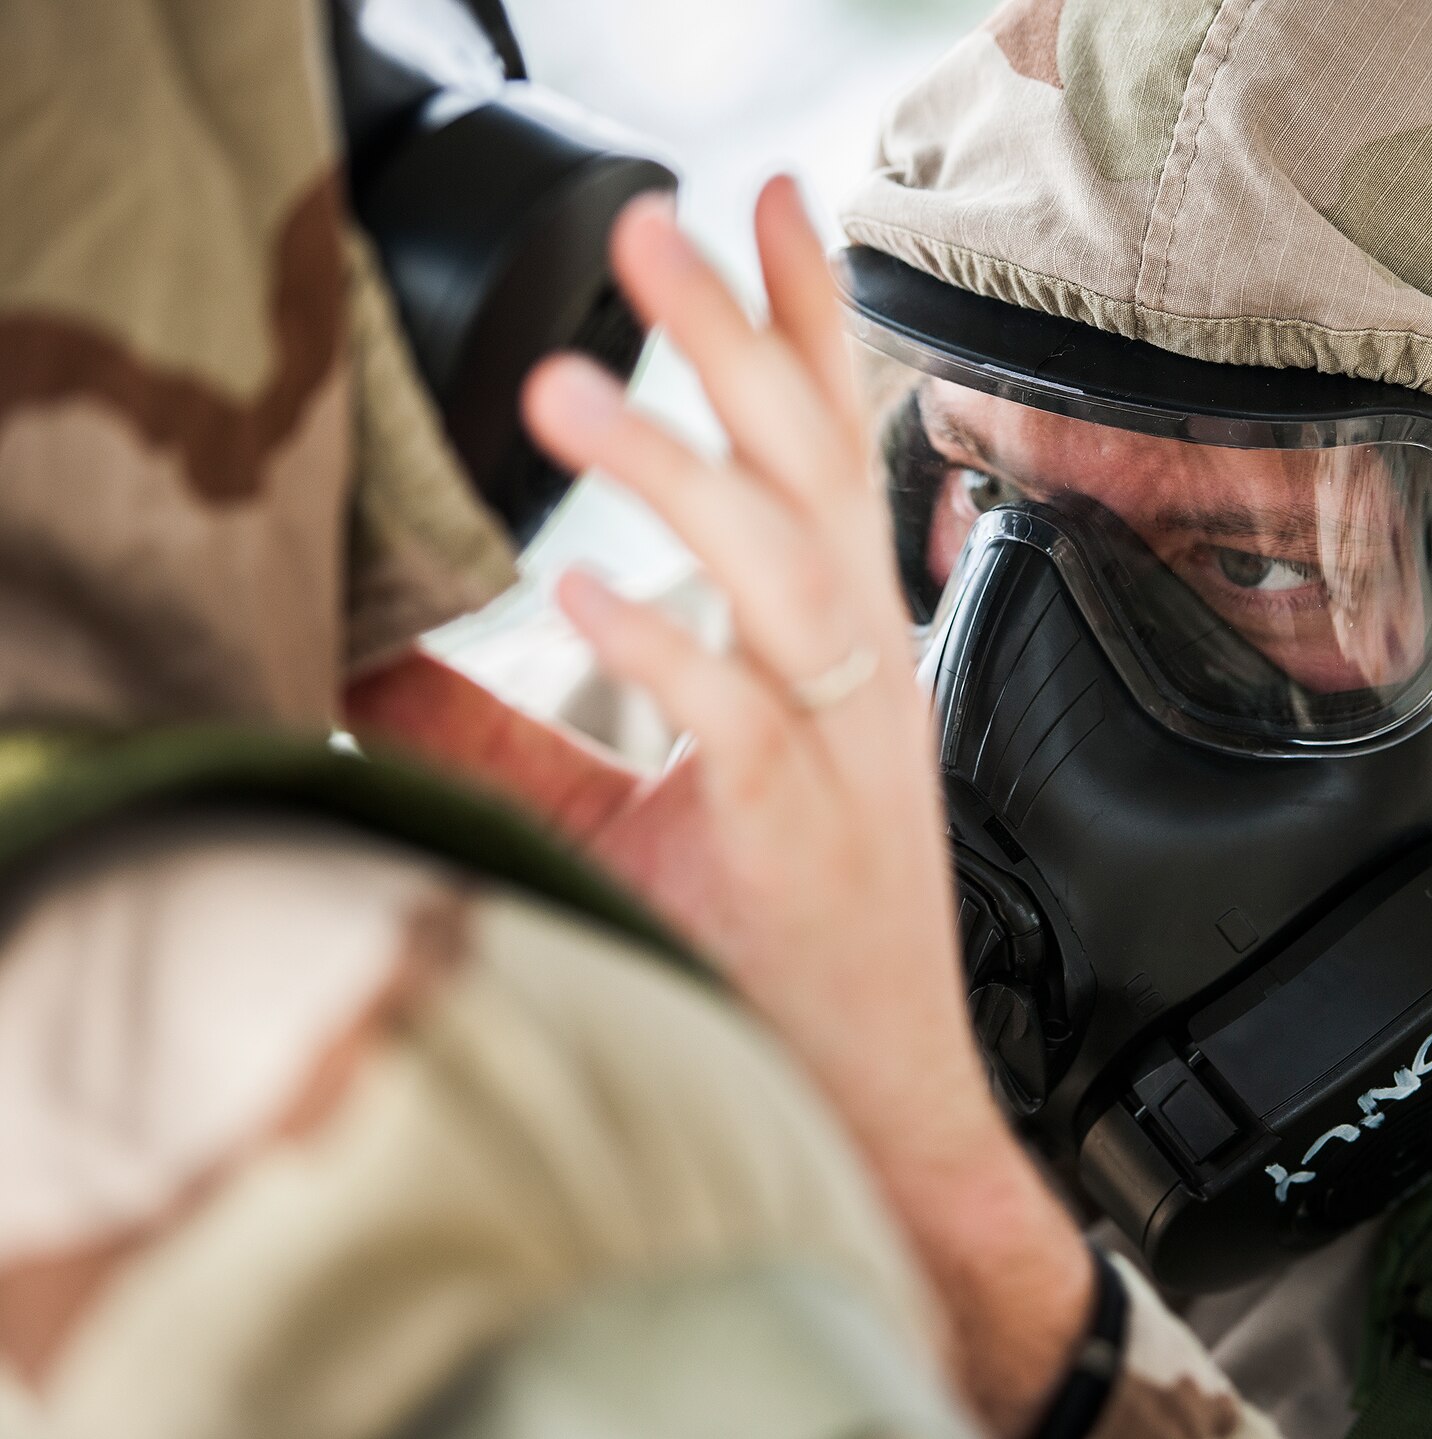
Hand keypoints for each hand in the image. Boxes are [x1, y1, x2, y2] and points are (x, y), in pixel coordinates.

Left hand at [348, 181, 1092, 1434]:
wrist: (872, 1090)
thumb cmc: (777, 940)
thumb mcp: (641, 805)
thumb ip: (522, 721)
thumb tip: (382, 655)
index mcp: (839, 649)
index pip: (832, 452)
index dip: (810, 325)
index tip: (778, 208)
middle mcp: (857, 677)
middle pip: (815, 475)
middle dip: (744, 341)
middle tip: (661, 231)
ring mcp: (843, 756)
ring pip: (783, 578)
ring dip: (681, 477)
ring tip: (567, 393)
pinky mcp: (806, 839)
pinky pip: (743, 725)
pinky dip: (668, 654)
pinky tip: (583, 596)